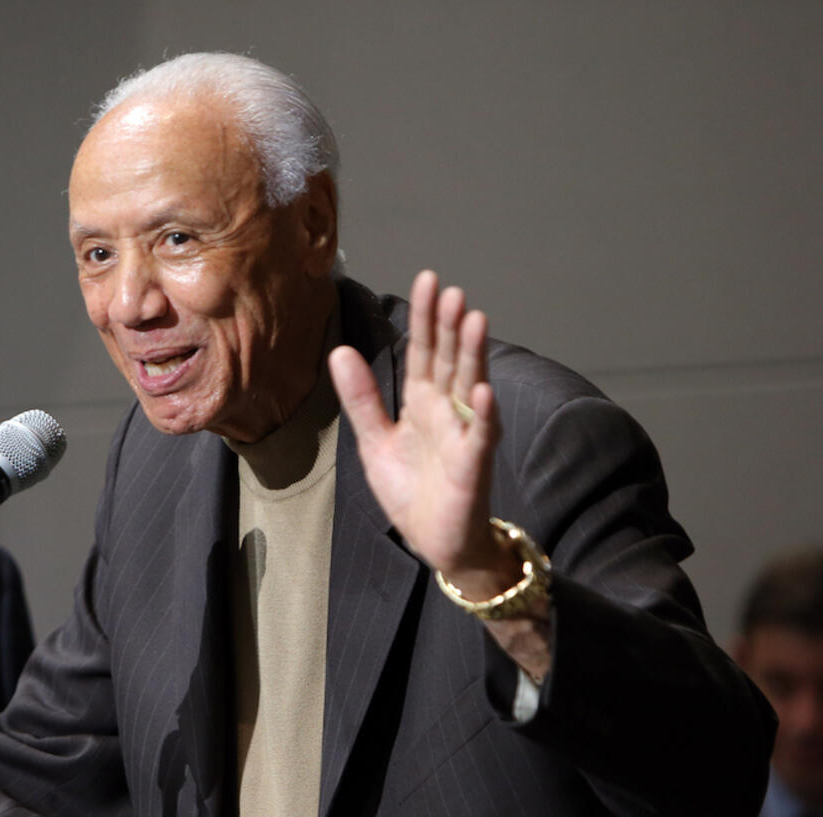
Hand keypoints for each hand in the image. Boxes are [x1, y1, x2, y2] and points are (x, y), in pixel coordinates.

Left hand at [329, 271, 516, 595]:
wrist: (435, 541)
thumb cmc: (412, 491)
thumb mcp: (374, 441)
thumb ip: (361, 398)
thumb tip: (340, 351)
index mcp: (422, 402)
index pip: (424, 351)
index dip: (425, 318)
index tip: (427, 280)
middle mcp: (447, 411)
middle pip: (449, 359)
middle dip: (450, 326)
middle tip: (450, 290)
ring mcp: (463, 435)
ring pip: (470, 385)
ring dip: (472, 353)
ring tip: (473, 318)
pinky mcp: (473, 465)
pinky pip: (480, 436)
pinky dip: (482, 413)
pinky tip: (481, 389)